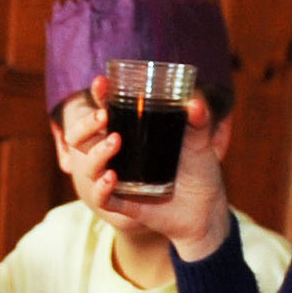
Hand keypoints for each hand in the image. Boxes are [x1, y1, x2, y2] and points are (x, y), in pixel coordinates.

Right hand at [83, 93, 234, 260]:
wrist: (207, 210)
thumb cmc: (200, 171)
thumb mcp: (200, 142)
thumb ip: (198, 121)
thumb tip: (194, 102)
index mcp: (132, 135)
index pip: (106, 112)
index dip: (99, 97)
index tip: (101, 82)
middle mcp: (119, 156)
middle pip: (83, 138)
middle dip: (86, 125)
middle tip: (103, 115)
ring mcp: (120, 179)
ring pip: (88, 166)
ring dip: (96, 153)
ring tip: (115, 141)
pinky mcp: (124, 203)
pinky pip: (102, 198)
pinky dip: (102, 189)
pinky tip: (112, 178)